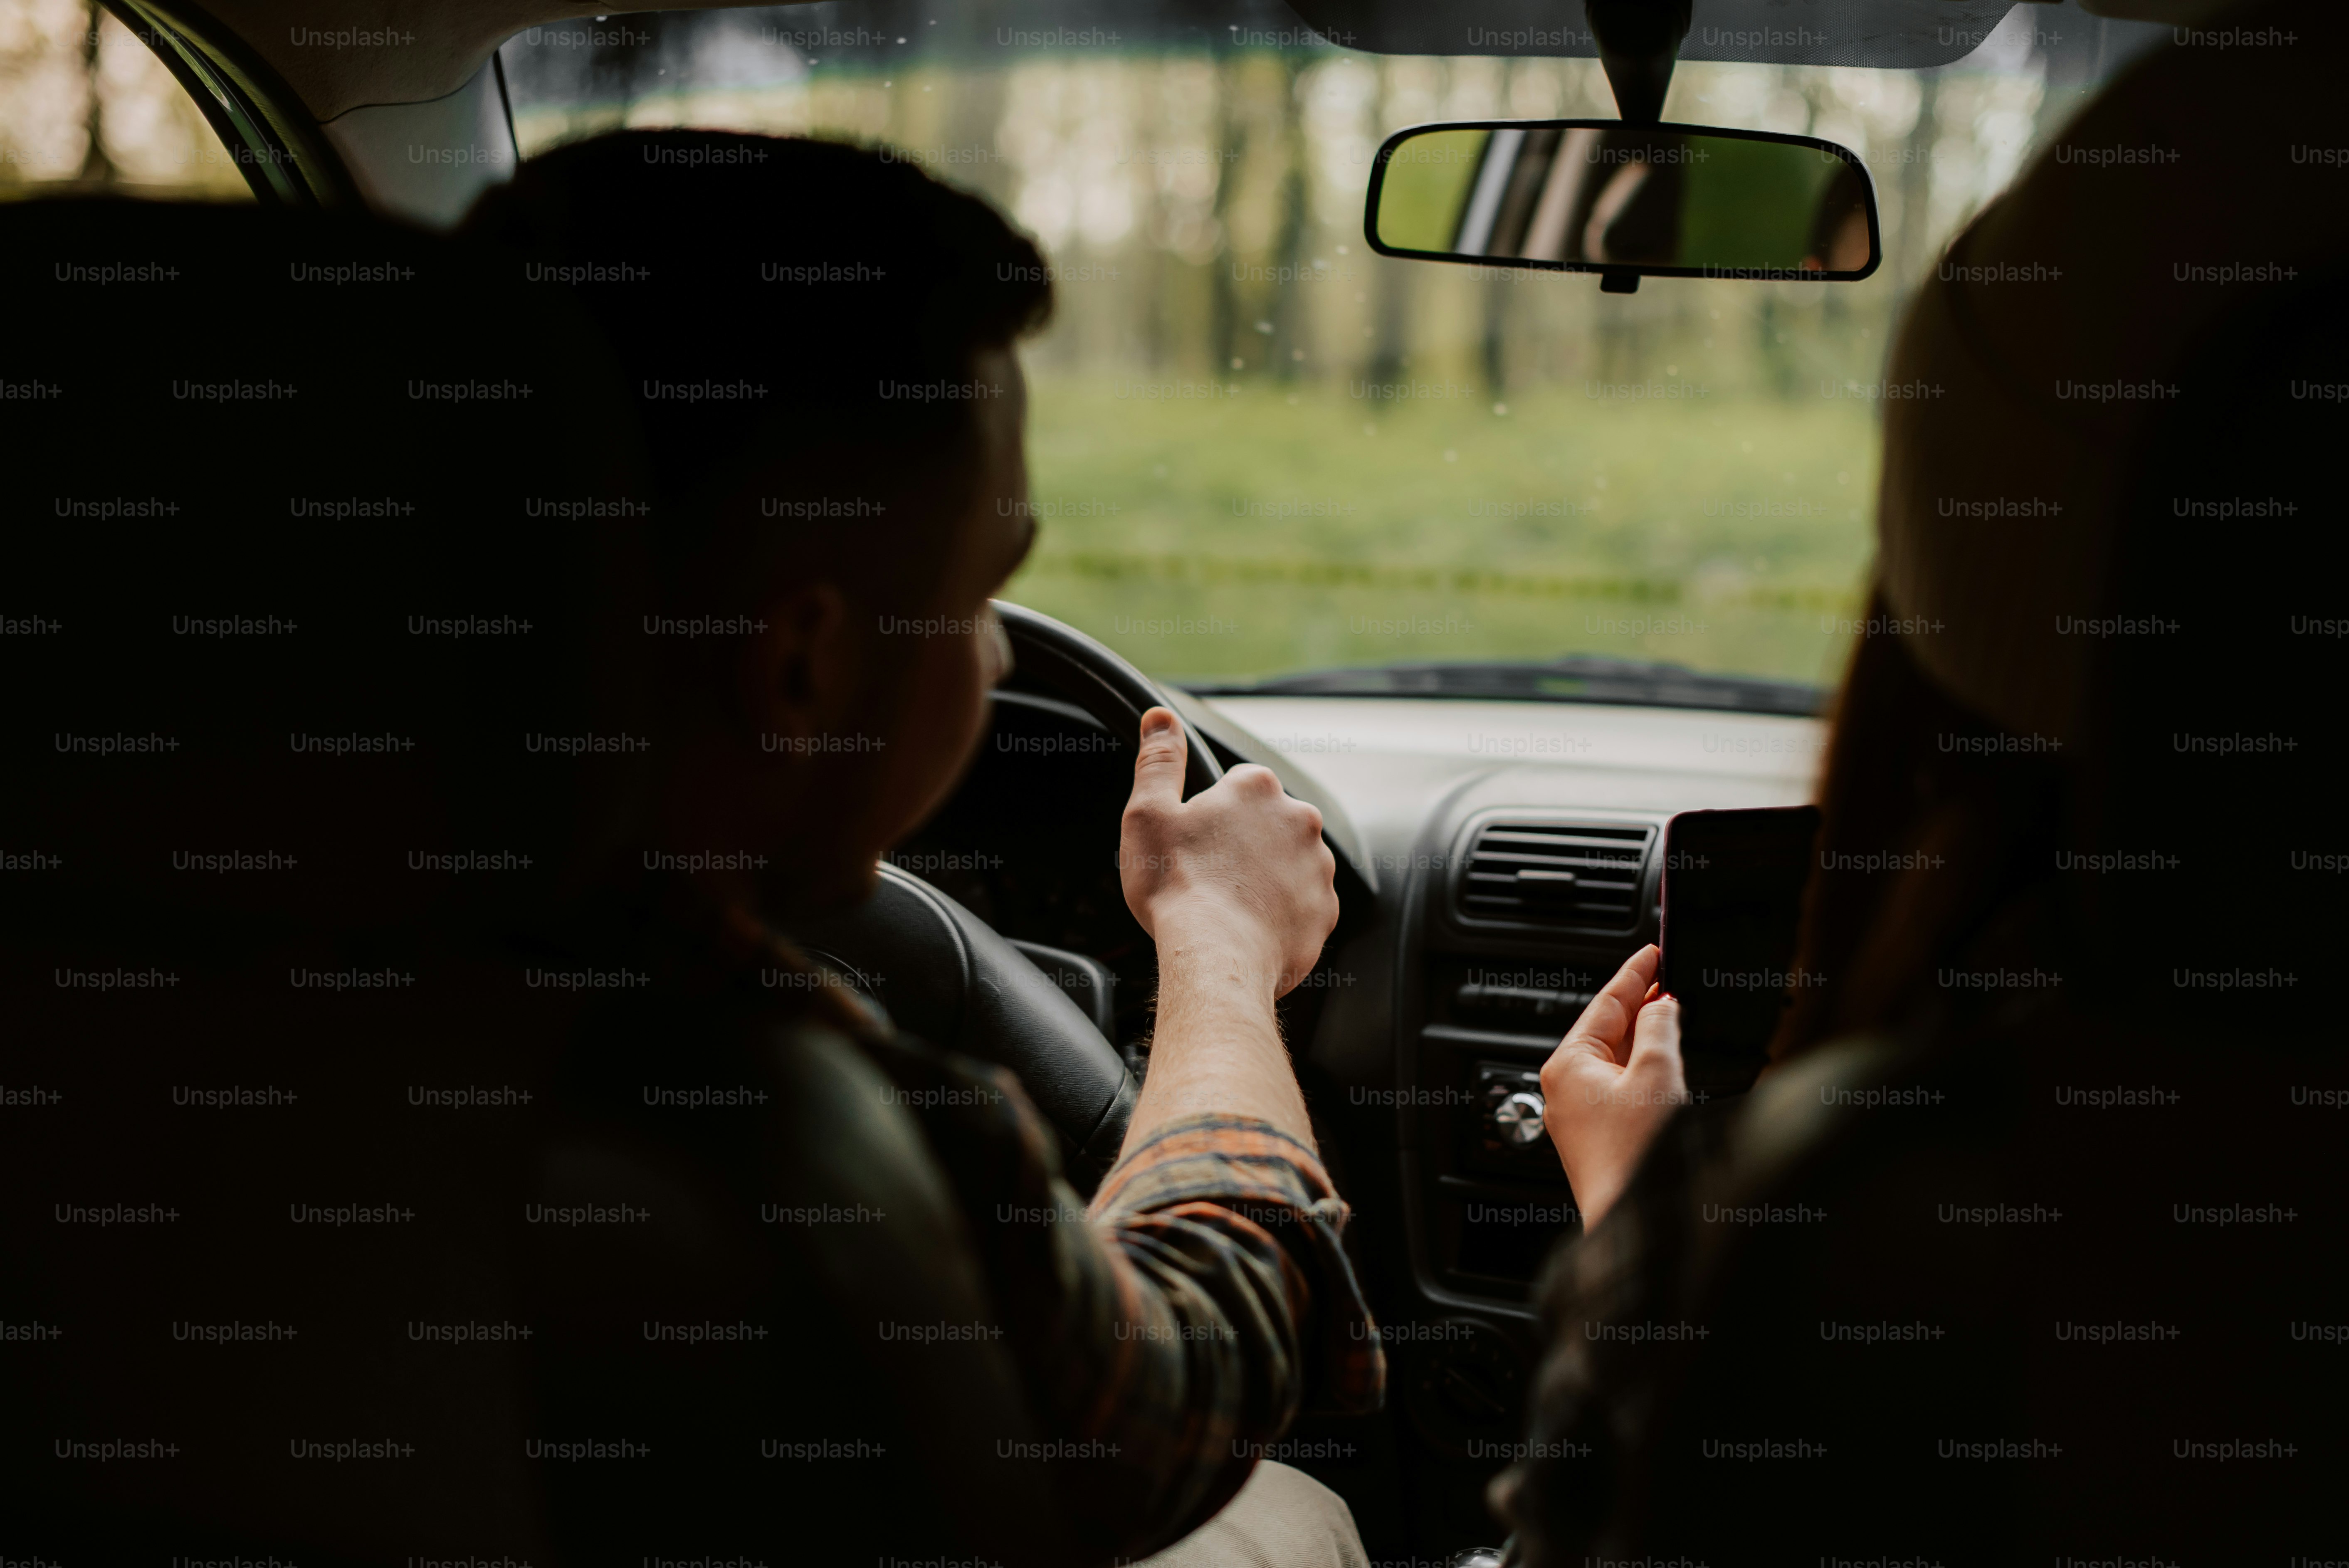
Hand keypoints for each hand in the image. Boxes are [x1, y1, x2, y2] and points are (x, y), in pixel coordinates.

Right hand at [1118, 706, 1336, 997]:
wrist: (1216, 959)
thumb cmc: (1178, 887)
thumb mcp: (1148, 814)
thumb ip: (1158, 761)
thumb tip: (1160, 719)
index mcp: (1258, 789)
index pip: (1238, 784)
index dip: (1212, 812)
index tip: (1195, 839)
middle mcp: (1300, 820)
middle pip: (1266, 824)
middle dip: (1242, 843)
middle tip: (1207, 874)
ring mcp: (1318, 868)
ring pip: (1286, 864)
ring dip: (1263, 877)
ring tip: (1226, 905)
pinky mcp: (1324, 912)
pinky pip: (1300, 906)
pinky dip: (1279, 914)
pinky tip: (1248, 928)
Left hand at [1538, 945, 1685, 1230]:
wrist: (1631, 1220)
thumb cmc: (1636, 1155)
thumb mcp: (1658, 1074)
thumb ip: (1661, 1028)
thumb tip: (1662, 1004)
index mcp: (1567, 1064)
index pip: (1604, 1002)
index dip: (1634, 973)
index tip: (1653, 951)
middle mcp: (1564, 1087)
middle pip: (1607, 1029)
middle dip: (1640, 1004)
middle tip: (1669, 979)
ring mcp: (1579, 1114)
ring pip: (1615, 1059)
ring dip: (1645, 1037)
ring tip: (1674, 1014)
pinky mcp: (1598, 1136)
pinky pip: (1620, 1086)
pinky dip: (1644, 1068)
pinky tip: (1666, 1063)